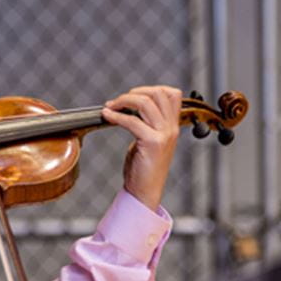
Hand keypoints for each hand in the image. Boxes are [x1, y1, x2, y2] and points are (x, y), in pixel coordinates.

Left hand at [101, 85, 181, 210]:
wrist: (144, 191)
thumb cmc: (143, 168)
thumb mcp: (150, 140)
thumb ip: (147, 123)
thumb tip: (131, 105)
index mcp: (173, 126)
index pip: (172, 94)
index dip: (151, 89)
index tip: (132, 96)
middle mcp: (171, 128)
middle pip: (158, 93)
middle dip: (135, 92)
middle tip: (118, 101)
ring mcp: (164, 135)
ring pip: (145, 103)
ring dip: (124, 101)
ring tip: (110, 107)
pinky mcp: (152, 143)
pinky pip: (132, 121)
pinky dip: (116, 116)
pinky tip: (107, 116)